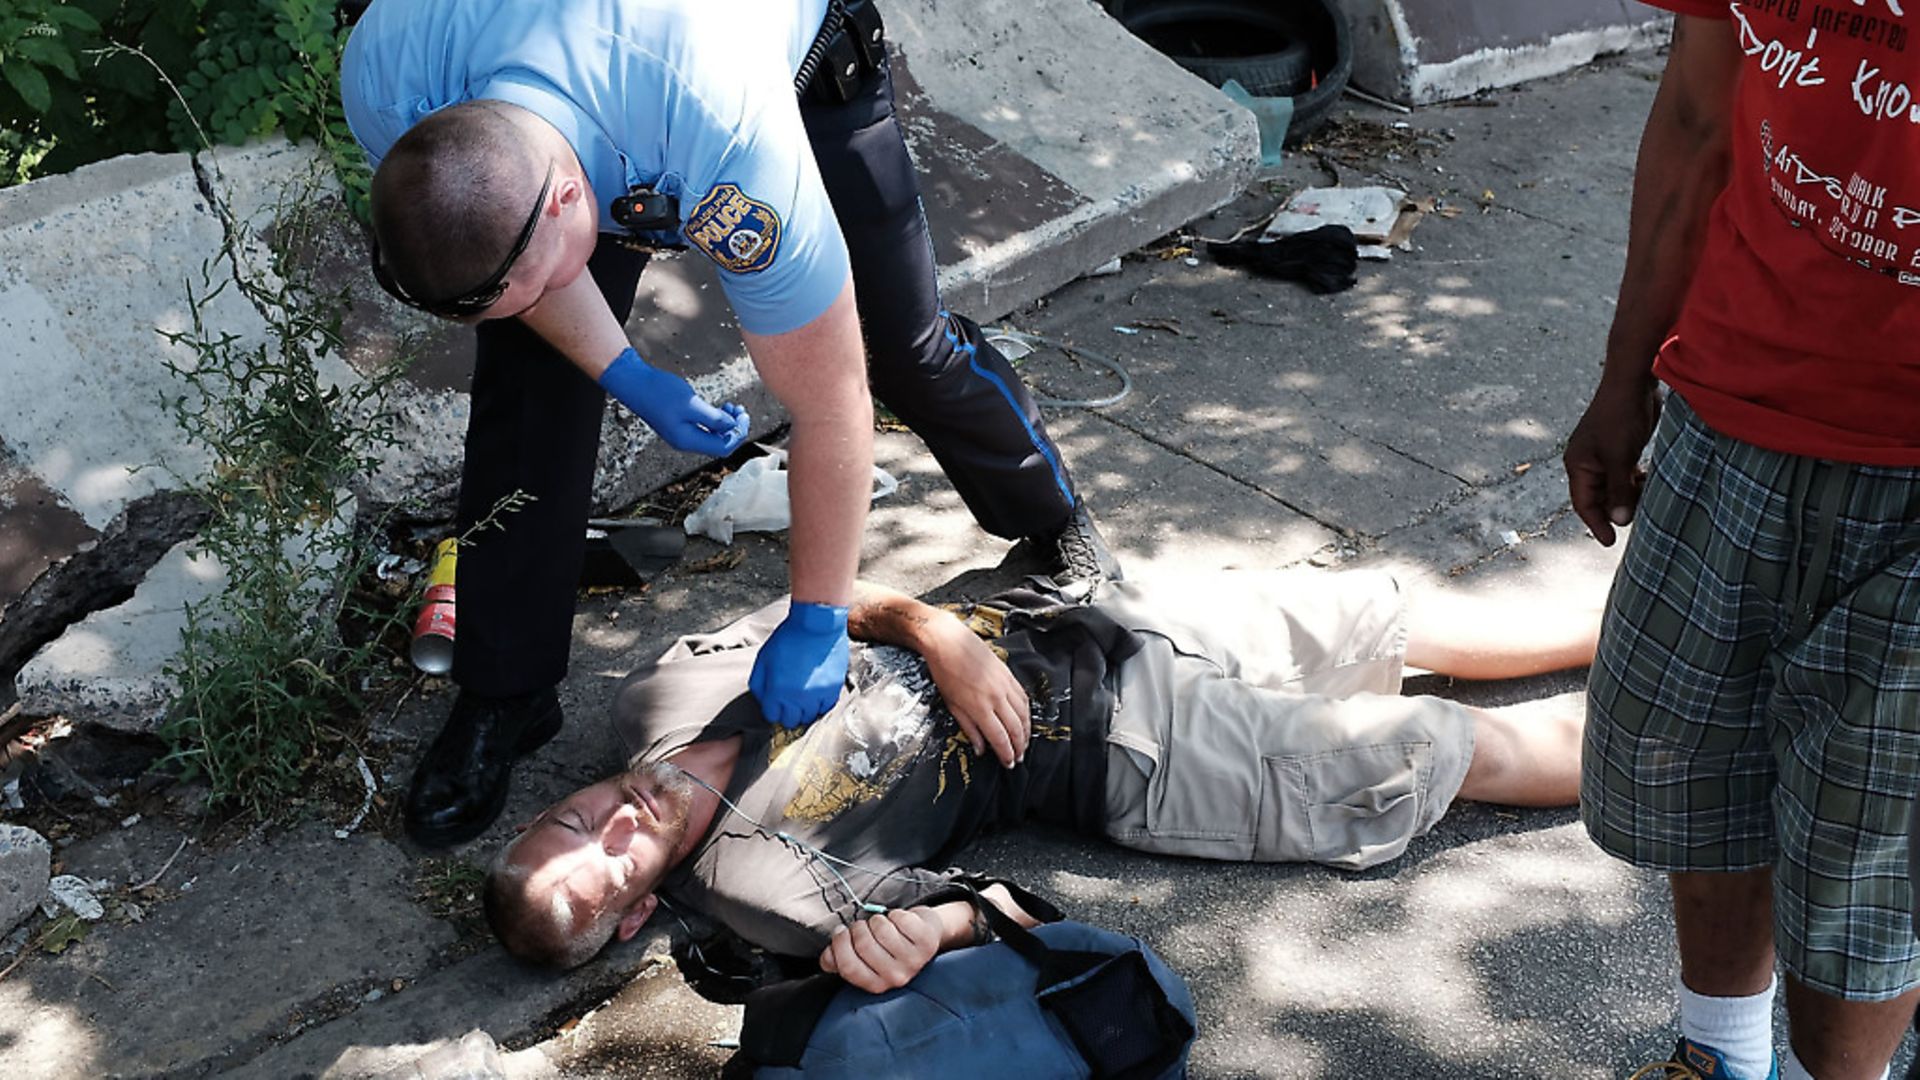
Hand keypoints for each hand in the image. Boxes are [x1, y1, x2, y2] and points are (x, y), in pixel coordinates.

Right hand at [598, 347, 749, 455]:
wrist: (634, 383)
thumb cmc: (659, 391)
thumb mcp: (691, 404)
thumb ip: (713, 418)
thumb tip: (732, 427)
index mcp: (688, 440)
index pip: (723, 447)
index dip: (738, 433)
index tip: (744, 416)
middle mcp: (685, 442)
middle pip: (719, 444)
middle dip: (734, 428)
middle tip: (740, 409)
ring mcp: (681, 434)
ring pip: (712, 436)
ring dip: (725, 423)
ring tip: (730, 406)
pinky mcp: (678, 425)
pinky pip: (703, 428)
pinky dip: (714, 420)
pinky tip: (718, 408)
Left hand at [749, 602, 849, 727]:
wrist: (817, 625)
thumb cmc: (790, 638)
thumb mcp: (764, 658)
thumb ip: (759, 683)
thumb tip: (764, 699)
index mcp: (777, 691)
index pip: (772, 715)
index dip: (773, 709)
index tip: (775, 704)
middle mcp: (797, 698)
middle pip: (791, 721)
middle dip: (787, 713)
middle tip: (788, 703)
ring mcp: (817, 695)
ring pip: (810, 717)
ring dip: (804, 710)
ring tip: (803, 697)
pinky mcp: (833, 689)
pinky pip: (826, 707)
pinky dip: (820, 704)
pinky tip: (816, 694)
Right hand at [818, 907, 943, 992]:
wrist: (923, 936)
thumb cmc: (889, 946)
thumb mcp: (863, 957)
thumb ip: (839, 959)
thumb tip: (827, 958)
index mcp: (877, 984)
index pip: (849, 967)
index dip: (840, 945)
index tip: (841, 932)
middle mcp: (896, 977)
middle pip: (863, 945)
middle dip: (859, 928)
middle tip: (864, 926)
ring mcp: (913, 961)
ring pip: (881, 929)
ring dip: (877, 920)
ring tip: (883, 925)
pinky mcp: (926, 943)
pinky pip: (900, 919)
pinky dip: (895, 914)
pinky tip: (899, 922)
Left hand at [924, 620, 1028, 766]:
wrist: (948, 641)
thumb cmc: (944, 672)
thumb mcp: (952, 704)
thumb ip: (969, 728)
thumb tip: (980, 749)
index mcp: (980, 707)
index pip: (1000, 738)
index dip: (1006, 754)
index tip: (1009, 764)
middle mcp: (996, 697)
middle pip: (1015, 729)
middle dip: (1019, 747)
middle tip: (1019, 758)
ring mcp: (1005, 685)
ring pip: (1023, 714)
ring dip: (1026, 732)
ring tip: (1024, 744)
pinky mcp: (1009, 674)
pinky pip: (1024, 698)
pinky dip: (1027, 713)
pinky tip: (1025, 721)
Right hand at [1564, 377, 1660, 546]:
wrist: (1632, 382)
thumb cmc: (1620, 417)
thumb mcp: (1620, 457)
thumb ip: (1620, 490)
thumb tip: (1620, 521)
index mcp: (1578, 465)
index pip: (1583, 503)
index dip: (1596, 524)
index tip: (1609, 542)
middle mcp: (1586, 462)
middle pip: (1599, 497)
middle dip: (1616, 509)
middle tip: (1639, 519)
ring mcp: (1603, 455)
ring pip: (1614, 487)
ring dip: (1629, 496)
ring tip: (1648, 499)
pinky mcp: (1619, 448)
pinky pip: (1623, 475)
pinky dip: (1635, 482)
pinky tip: (1649, 483)